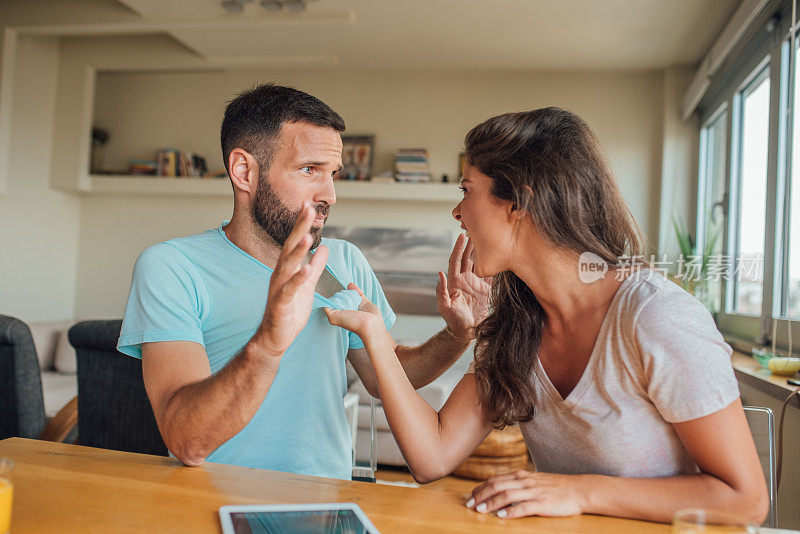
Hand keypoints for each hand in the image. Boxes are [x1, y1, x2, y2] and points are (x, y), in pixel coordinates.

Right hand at [255, 203, 329, 357]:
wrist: (275, 338)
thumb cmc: (290, 311)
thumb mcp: (308, 285)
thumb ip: (316, 266)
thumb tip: (326, 248)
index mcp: (287, 269)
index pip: (295, 241)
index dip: (302, 224)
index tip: (309, 205)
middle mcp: (280, 275)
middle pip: (290, 247)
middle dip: (299, 227)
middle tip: (308, 208)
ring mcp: (278, 289)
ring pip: (287, 266)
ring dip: (298, 251)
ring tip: (307, 236)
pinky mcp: (280, 305)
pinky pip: (288, 290)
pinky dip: (297, 280)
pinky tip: (305, 270)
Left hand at [324, 284, 385, 339]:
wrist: (370, 324)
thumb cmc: (353, 323)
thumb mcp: (334, 318)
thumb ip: (327, 310)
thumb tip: (325, 302)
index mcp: (340, 315)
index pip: (333, 305)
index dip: (331, 300)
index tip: (330, 295)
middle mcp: (348, 311)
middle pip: (341, 300)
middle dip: (339, 295)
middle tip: (337, 291)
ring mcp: (356, 306)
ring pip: (350, 296)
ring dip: (347, 291)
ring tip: (344, 287)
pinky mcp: (364, 302)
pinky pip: (359, 293)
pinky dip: (355, 288)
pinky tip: (351, 284)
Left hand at [437, 233, 490, 341]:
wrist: (465, 332)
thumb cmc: (453, 321)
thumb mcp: (444, 306)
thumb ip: (441, 290)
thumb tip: (439, 273)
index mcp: (454, 281)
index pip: (456, 260)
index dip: (459, 247)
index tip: (462, 236)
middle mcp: (464, 280)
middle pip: (467, 257)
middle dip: (470, 244)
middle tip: (476, 230)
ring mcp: (475, 284)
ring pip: (477, 263)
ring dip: (480, 251)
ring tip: (485, 239)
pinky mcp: (485, 289)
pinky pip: (489, 274)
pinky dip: (491, 264)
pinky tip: (496, 255)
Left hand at [466, 470, 585, 518]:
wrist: (579, 489)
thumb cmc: (557, 487)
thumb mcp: (535, 480)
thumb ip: (519, 483)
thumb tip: (502, 488)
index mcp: (522, 476)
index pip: (496, 479)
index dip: (481, 487)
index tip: (470, 495)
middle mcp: (525, 481)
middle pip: (497, 485)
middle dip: (481, 494)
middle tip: (469, 504)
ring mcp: (534, 492)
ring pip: (507, 495)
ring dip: (491, 502)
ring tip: (480, 510)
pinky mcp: (542, 503)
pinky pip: (523, 507)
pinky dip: (511, 512)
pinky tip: (501, 516)